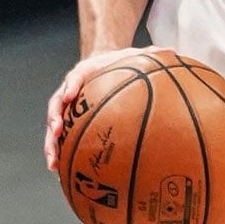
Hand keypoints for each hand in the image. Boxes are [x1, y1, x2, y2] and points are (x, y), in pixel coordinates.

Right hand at [44, 46, 160, 170]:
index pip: (74, 77)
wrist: (102, 66)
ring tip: (54, 163)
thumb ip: (149, 54)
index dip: (70, 86)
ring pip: (54, 128)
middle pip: (56, 107)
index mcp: (83, 73)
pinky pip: (63, 140)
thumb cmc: (117, 63)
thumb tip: (172, 50)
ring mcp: (67, 109)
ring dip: (52, 145)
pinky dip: (61, 155)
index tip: (70, 95)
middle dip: (55, 120)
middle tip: (57, 132)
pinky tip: (63, 173)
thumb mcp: (132, 55)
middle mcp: (69, 92)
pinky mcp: (69, 123)